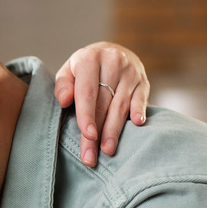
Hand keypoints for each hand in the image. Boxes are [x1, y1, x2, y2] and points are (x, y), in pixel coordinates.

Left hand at [54, 41, 149, 166]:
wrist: (111, 51)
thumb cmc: (83, 69)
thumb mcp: (68, 71)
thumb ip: (63, 85)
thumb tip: (64, 101)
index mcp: (90, 58)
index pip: (87, 92)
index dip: (87, 115)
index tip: (87, 136)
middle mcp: (112, 62)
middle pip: (104, 103)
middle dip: (97, 132)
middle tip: (91, 156)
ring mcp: (131, 72)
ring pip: (122, 105)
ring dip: (115, 130)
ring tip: (107, 150)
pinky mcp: (144, 80)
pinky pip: (142, 98)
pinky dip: (139, 111)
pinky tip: (137, 125)